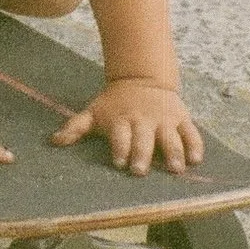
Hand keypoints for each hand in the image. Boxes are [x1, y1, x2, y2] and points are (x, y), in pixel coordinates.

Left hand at [52, 80, 202, 174]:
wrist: (141, 78)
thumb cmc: (113, 104)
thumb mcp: (93, 112)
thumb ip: (75, 127)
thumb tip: (53, 142)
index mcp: (121, 121)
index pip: (120, 136)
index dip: (120, 148)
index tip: (119, 162)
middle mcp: (143, 121)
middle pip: (143, 139)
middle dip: (141, 154)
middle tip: (140, 170)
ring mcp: (164, 120)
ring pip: (170, 138)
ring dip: (173, 153)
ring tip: (175, 169)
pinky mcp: (181, 118)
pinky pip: (191, 133)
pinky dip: (195, 146)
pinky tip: (196, 160)